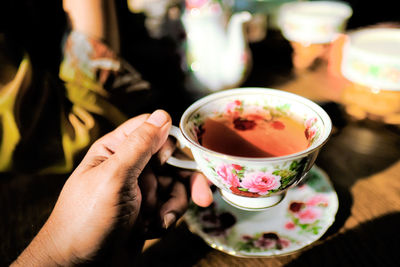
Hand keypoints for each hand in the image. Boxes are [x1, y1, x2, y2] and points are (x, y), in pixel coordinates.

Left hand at [12, 110, 211, 265]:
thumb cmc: (85, 220)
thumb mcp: (113, 177)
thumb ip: (139, 145)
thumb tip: (162, 114)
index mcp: (117, 150)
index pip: (152, 129)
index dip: (171, 140)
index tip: (185, 156)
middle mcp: (131, 166)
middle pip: (172, 160)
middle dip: (186, 179)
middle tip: (201, 196)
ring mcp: (141, 190)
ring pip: (176, 185)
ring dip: (175, 204)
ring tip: (161, 220)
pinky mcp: (148, 211)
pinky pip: (171, 206)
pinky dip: (168, 218)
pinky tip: (153, 229)